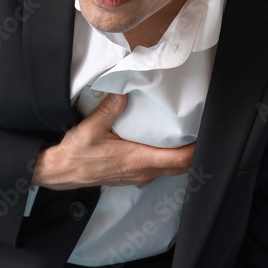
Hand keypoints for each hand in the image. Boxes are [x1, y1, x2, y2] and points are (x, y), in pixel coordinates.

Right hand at [32, 92, 194, 190]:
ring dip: (181, 157)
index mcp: (138, 160)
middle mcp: (143, 172)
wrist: (61, 173)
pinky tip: (161, 145)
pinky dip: (167, 160)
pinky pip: (158, 170)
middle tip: (200, 131)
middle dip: (194, 152)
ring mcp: (138, 177)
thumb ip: (111, 108)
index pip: (180, 159)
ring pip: (171, 170)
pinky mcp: (132, 177)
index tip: (205, 133)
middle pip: (181, 167)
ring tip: (185, 136)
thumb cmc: (76, 154)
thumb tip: (125, 90)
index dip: (197, 149)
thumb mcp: (92, 128)